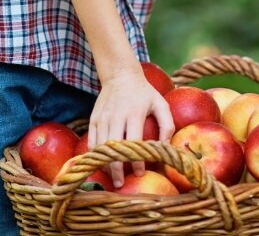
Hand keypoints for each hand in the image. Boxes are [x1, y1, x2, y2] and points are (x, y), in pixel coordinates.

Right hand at [86, 70, 174, 187]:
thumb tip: (165, 147)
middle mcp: (116, 115)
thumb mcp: (160, 103)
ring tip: (113, 177)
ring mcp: (103, 117)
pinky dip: (96, 156)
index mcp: (134, 112)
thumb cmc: (144, 92)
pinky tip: (103, 164)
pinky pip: (92, 142)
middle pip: (113, 148)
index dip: (136, 160)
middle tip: (121, 184)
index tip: (140, 172)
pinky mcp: (94, 119)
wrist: (120, 75)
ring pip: (100, 148)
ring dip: (105, 165)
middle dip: (116, 169)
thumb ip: (167, 125)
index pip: (133, 142)